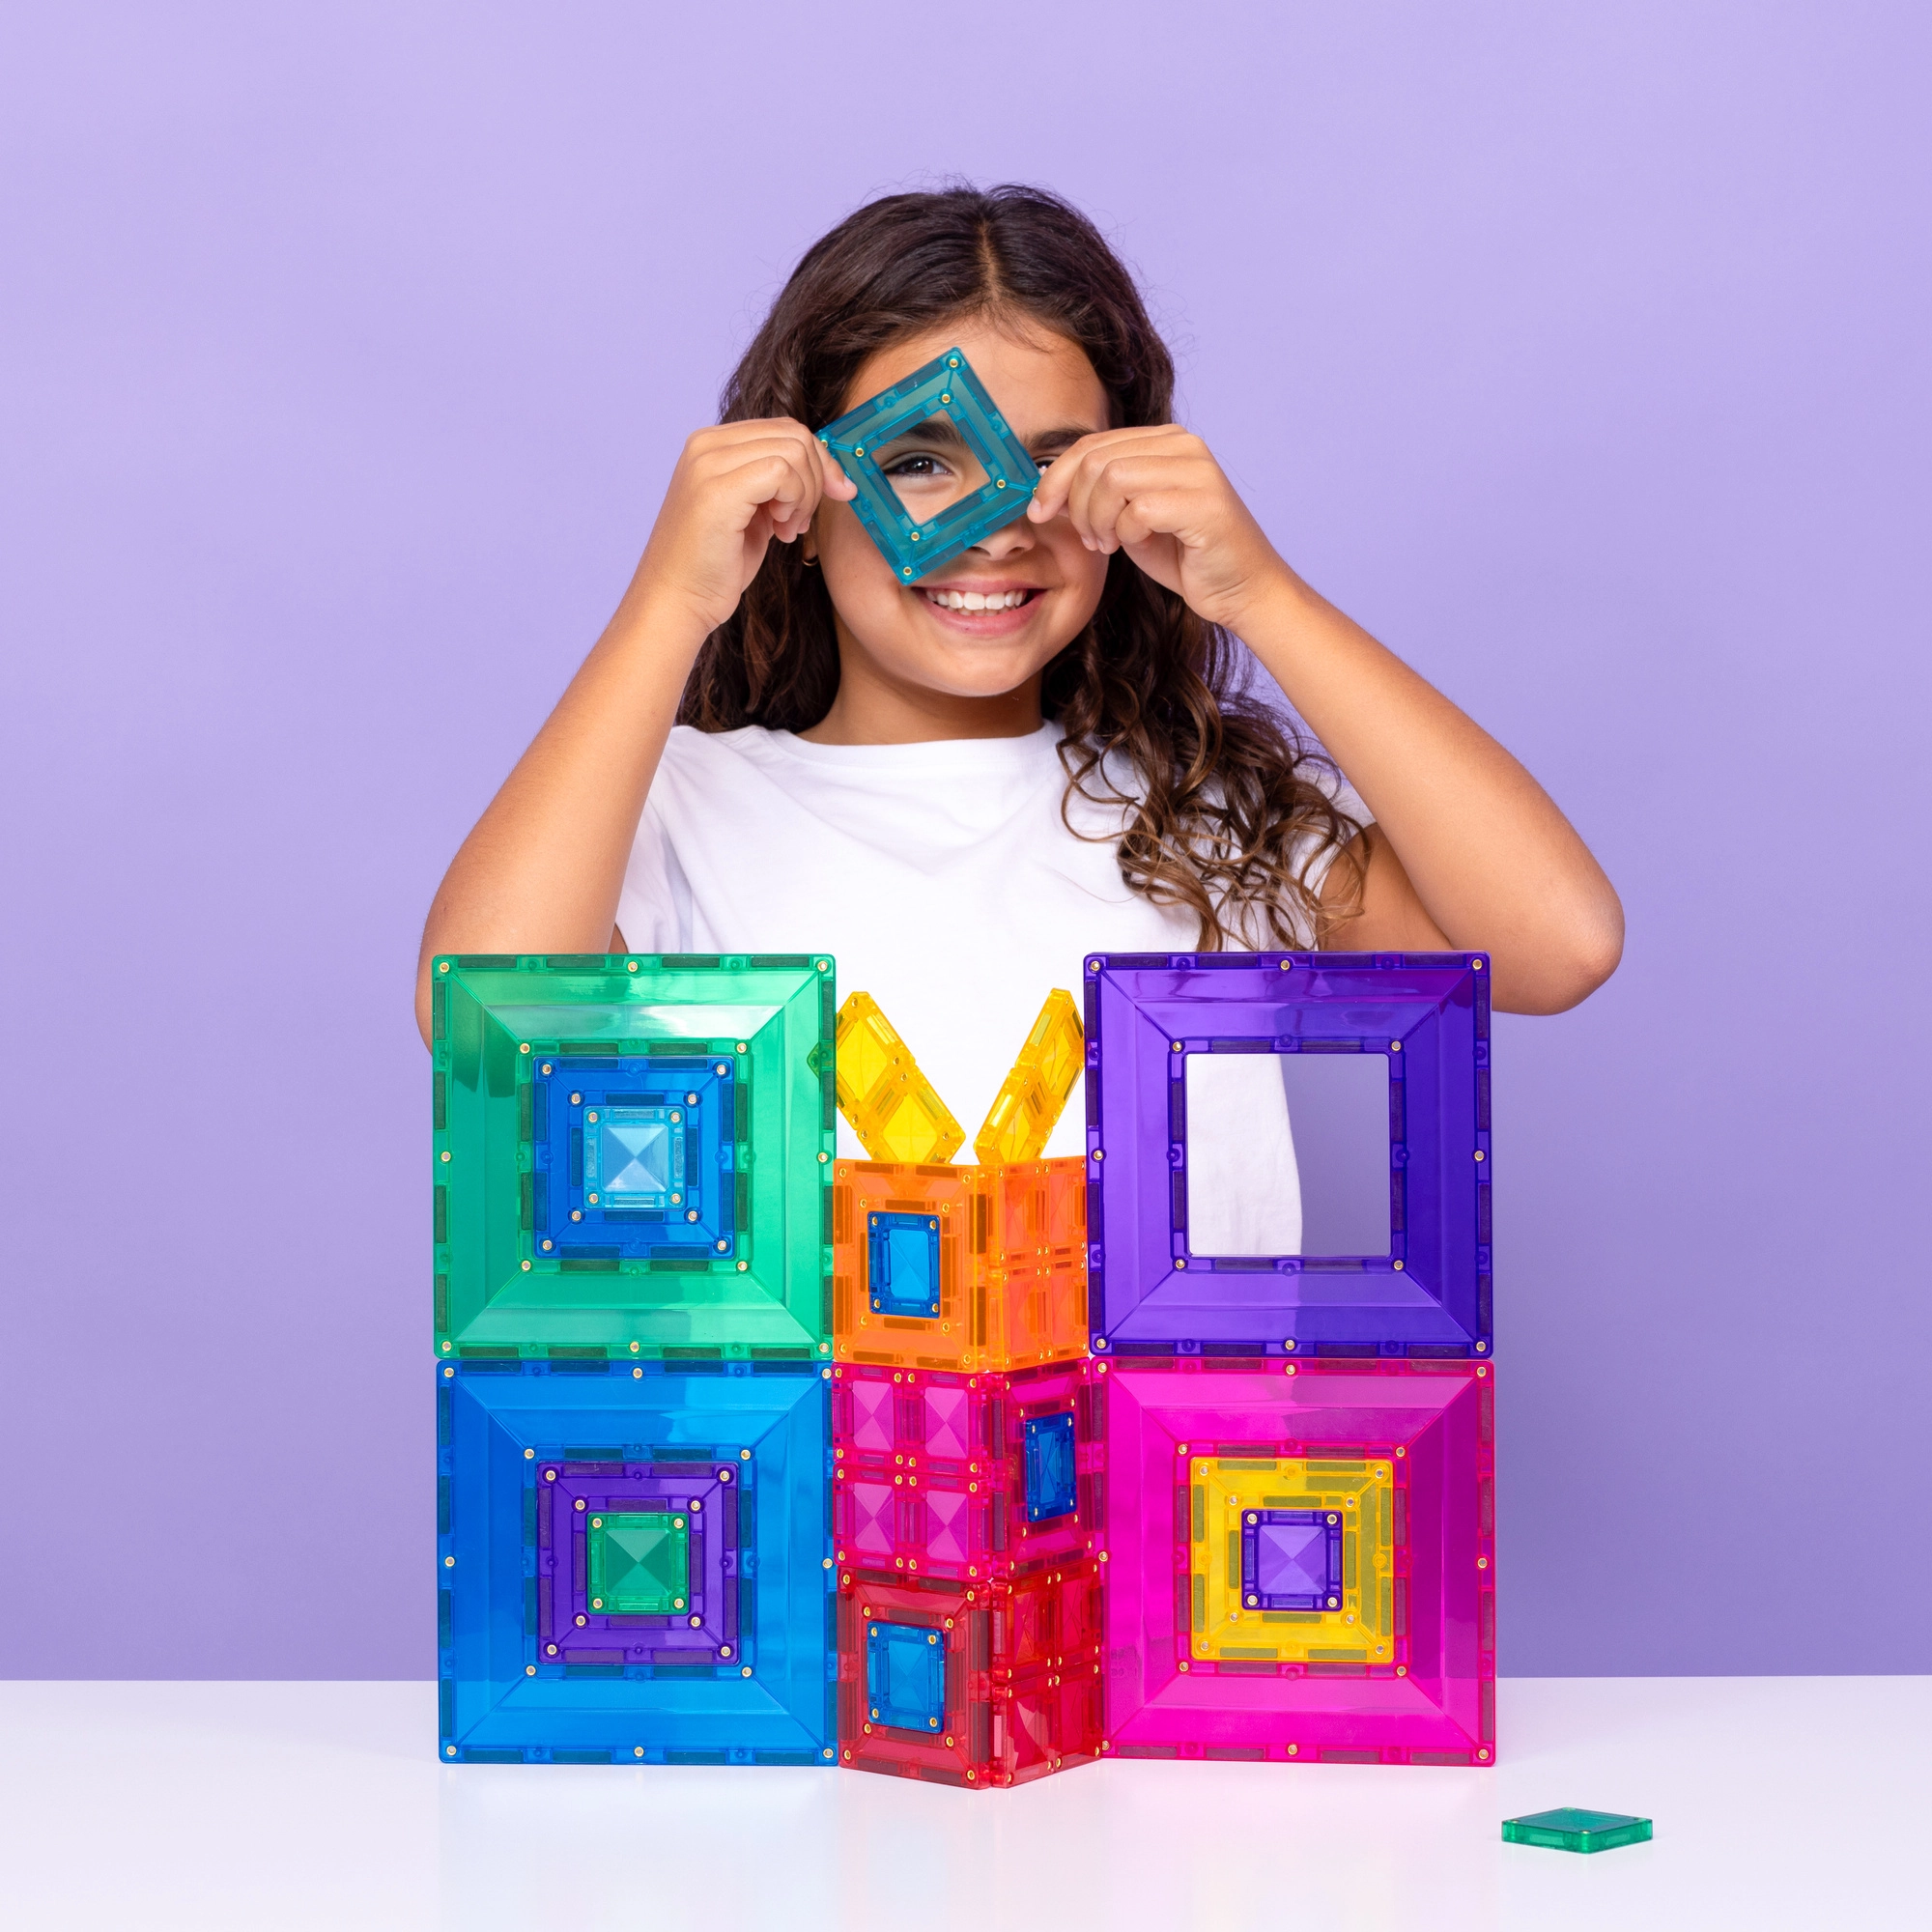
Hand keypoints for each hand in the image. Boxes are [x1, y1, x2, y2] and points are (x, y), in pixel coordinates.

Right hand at [629, 419, 854, 633]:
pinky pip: (782, 473)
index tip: (831, 495)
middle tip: (800, 521)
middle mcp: (706, 445)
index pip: (784, 428)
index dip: (818, 461)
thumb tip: (829, 471)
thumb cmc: (713, 566)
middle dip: (817, 478)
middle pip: (794, 435)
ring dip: (805, 496)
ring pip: (794, 451)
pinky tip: (779, 531)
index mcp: (711, 445)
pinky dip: (795, 502)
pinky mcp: (718, 488)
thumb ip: (777, 484)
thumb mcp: (752, 512)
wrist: (676, 601)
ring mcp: (708, 463)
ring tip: (787, 529)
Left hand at [1025, 424, 1288, 631]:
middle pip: (1096, 458)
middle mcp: (1184, 445)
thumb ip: (1100, 495)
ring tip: (1108, 545)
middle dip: (1075, 505)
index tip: (1039, 512)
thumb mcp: (1131, 518)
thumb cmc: (1187, 557)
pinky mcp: (1204, 503)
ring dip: (1097, 520)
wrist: (1242, 590)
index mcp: (1165, 441)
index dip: (1055, 478)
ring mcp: (1197, 470)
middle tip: (1087, 538)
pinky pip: (1138, 510)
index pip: (1092, 443)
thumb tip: (1046, 490)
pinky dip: (1125, 533)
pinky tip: (1133, 547)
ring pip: (1112, 479)